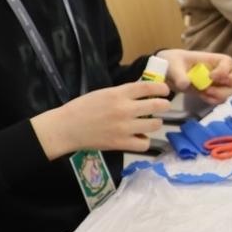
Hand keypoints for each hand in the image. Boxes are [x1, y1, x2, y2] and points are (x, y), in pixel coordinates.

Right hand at [32, 81, 170, 157]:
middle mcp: (125, 109)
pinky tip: (140, 137)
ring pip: (155, 125)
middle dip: (164, 105)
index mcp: (118, 94)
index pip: (148, 87)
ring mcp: (124, 128)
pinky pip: (144, 144)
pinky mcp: (121, 143)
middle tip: (164, 106)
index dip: (161, 88)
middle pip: (157, 105)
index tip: (165, 90)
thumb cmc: (81, 108)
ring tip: (151, 122)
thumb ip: (122, 93)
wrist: (66, 128)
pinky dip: (144, 141)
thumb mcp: (103, 93)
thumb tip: (141, 92)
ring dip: (156, 123)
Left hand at [158, 49, 231, 105]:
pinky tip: (202, 96)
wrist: (169, 72)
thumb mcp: (173, 65)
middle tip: (212, 88)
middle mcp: (221, 70)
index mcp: (214, 59)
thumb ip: (179, 74)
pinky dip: (213, 100)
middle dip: (230, 85)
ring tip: (203, 93)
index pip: (229, 62)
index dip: (223, 71)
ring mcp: (219, 82)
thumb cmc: (174, 62)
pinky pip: (222, 99)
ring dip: (219, 95)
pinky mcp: (214, 92)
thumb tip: (185, 84)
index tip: (210, 76)